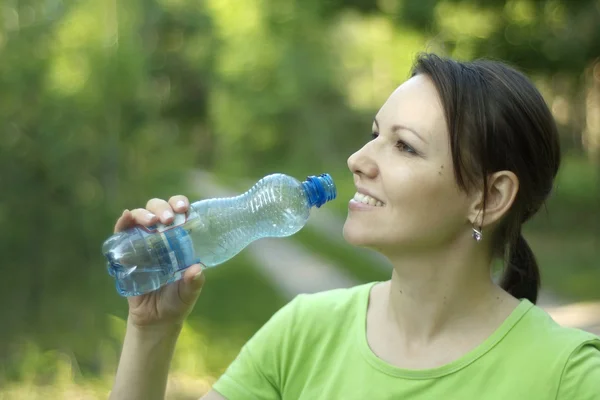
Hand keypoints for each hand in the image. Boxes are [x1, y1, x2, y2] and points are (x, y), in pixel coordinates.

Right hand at [114, 196, 204, 328]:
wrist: (155, 320)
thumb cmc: (176, 302)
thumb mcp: (188, 293)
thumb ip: (193, 283)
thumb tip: (196, 269)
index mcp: (180, 239)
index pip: (180, 213)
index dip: (180, 204)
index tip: (185, 208)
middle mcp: (161, 236)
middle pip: (159, 209)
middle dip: (162, 208)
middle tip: (168, 218)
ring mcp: (142, 243)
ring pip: (140, 217)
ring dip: (144, 214)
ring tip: (152, 222)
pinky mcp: (125, 253)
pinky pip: (121, 233)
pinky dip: (123, 223)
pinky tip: (126, 217)